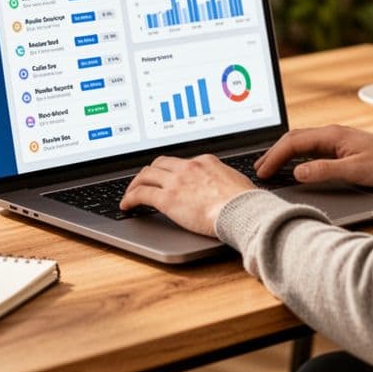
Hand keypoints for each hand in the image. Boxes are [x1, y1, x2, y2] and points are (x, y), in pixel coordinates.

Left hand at [119, 155, 255, 236]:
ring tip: (130, 194)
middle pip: (159, 164)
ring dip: (135, 184)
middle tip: (143, 182)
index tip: (166, 178)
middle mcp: (188, 167)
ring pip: (146, 175)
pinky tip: (127, 205)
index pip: (180, 162)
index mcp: (205, 161)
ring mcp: (176, 181)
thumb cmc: (245, 202)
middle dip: (149, 173)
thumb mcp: (236, 181)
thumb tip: (225, 188)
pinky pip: (141, 194)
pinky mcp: (168, 198)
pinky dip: (130, 198)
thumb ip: (224, 181)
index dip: (169, 170)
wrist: (242, 210)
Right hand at [255, 125, 372, 187]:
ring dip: (282, 154)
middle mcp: (331, 133)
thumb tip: (297, 173)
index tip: (263, 172)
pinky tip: (292, 166)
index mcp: (332, 135)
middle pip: (293, 139)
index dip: (274, 157)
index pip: (293, 142)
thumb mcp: (355, 171)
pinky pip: (310, 148)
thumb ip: (325, 171)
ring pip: (300, 143)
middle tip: (258, 170)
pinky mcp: (340, 146)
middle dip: (273, 153)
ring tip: (269, 167)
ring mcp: (335, 139)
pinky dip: (295, 156)